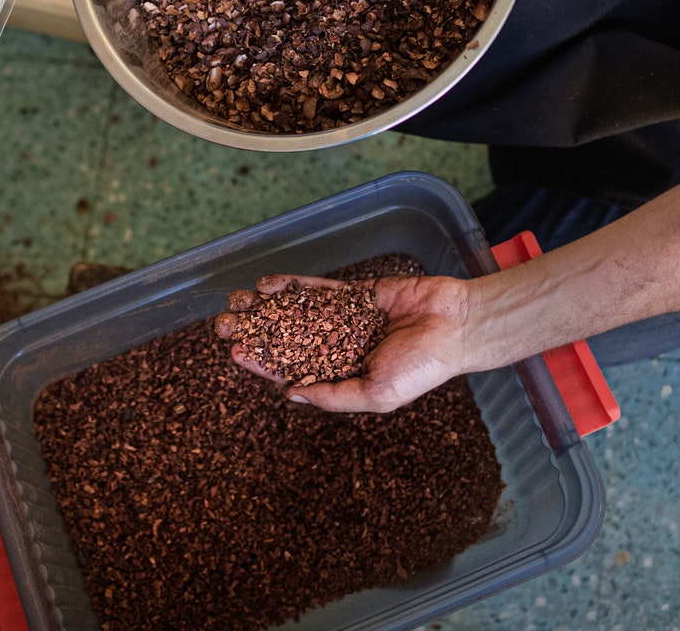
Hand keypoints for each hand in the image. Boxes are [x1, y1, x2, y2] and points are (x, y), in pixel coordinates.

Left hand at [216, 271, 475, 412]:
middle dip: (255, 331)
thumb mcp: (376, 395)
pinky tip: (268, 284)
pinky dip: (293, 287)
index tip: (237, 352)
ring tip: (236, 300)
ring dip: (266, 306)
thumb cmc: (423, 368)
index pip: (293, 369)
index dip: (263, 362)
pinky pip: (319, 290)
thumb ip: (334, 395)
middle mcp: (340, 347)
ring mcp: (346, 319)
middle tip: (223, 323)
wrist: (456, 325)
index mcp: (343, 375)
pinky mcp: (356, 293)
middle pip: (287, 339)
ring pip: (296, 312)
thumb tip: (290, 395)